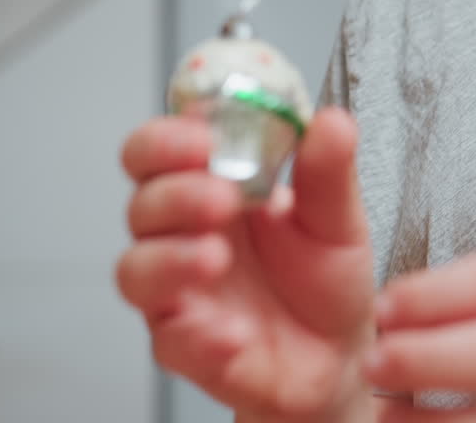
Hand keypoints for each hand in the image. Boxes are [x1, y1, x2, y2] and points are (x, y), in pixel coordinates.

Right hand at [116, 108, 377, 421]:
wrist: (338, 353)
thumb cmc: (324, 278)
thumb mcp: (338, 217)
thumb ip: (328, 170)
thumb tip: (331, 122)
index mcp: (214, 186)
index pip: (163, 148)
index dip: (168, 136)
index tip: (202, 133)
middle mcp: (185, 235)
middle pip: (143, 203)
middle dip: (175, 193)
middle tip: (221, 197)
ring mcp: (180, 291)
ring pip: (136, 269)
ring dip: (171, 259)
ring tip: (216, 257)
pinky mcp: (186, 346)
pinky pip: (173, 340)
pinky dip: (200, 335)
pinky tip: (234, 332)